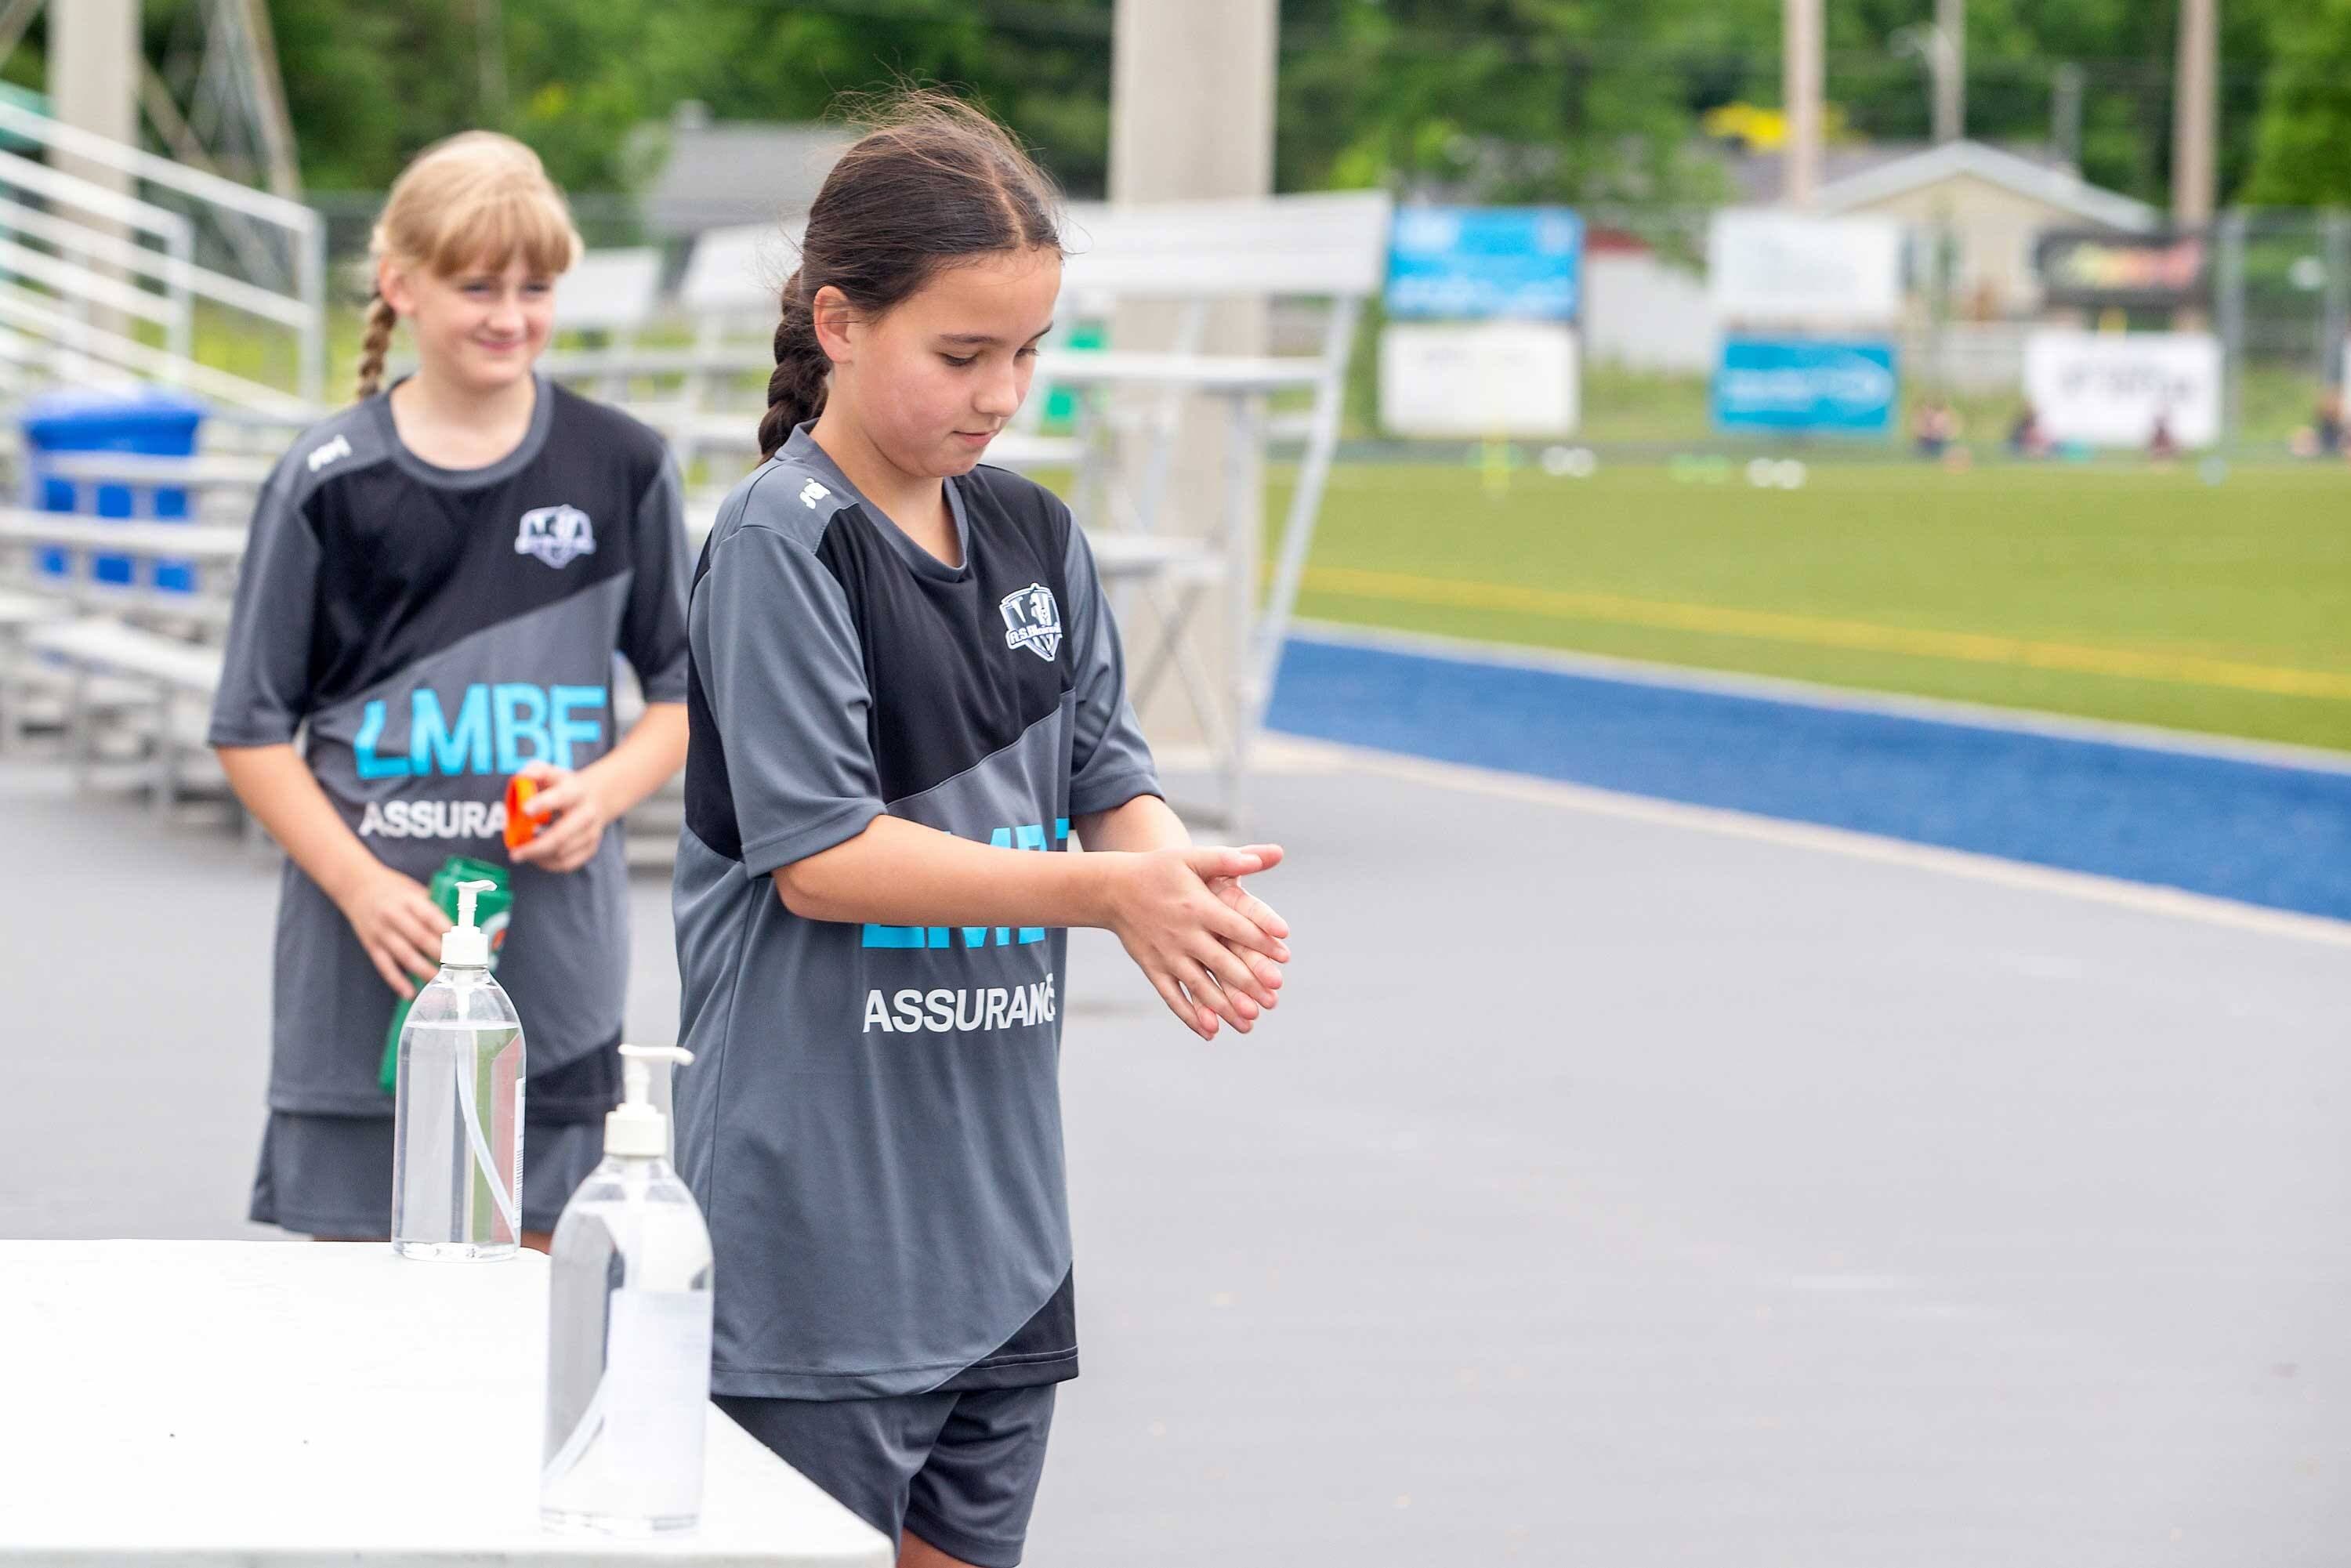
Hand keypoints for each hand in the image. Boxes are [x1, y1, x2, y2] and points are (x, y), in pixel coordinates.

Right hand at [334, 862, 450, 999]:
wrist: (355, 886)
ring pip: (404, 955)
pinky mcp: (371, 945)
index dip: (447, 931)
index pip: (431, 916)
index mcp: (408, 900)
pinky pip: (385, 966)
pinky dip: (398, 981)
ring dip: (424, 970)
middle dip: (440, 953)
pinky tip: (410, 993)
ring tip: (440, 981)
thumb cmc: (392, 889)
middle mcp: (393, 915)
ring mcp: (381, 932)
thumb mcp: (413, 889)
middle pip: (420, 938)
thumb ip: (432, 906)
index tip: (463, 944)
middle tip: (458, 966)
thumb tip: (460, 927)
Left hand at [507, 761, 614, 873]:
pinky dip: (548, 864)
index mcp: (576, 791)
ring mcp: (591, 833)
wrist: (595, 798)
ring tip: (522, 853)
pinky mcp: (590, 848)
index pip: (561, 796)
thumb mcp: (550, 772)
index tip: (524, 810)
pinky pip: (567, 864)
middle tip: (514, 853)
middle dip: (535, 847)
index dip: (543, 803)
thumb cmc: (562, 786)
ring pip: (562, 853)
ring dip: (538, 856)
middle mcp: (587, 813)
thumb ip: (534, 771)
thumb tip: (523, 778)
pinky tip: (536, 858)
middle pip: (561, 835)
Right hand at [1104, 845, 1290, 1041]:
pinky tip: (1210, 1032)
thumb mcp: (1191, 857)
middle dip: (1247, 982)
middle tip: (1273, 998)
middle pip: (1221, 962)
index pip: (1236, 926)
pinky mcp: (1153, 968)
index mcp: (1197, 906)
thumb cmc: (1159, 870)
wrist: (1113, 889)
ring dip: (1224, 1006)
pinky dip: (1190, 1015)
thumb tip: (1273, 855)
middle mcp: (1183, 933)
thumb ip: (1230, 858)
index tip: (1284, 955)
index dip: (1261, 939)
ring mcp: (1167, 955)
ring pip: (1199, 986)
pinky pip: (1172, 996)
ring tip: (1249, 1022)